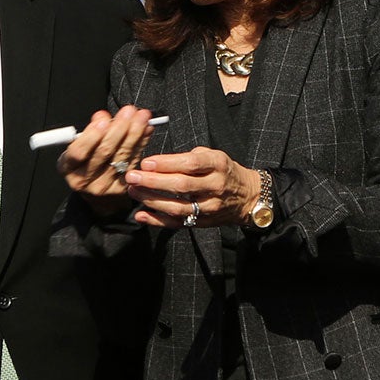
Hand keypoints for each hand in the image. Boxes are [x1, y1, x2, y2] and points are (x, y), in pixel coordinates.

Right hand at [58, 106, 157, 215]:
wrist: (95, 189)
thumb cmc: (86, 161)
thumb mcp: (80, 146)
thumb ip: (90, 131)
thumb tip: (102, 116)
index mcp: (69, 168)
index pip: (79, 152)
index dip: (92, 136)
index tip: (104, 120)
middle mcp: (84, 180)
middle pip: (104, 152)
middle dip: (118, 128)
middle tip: (128, 112)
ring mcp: (104, 186)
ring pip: (122, 155)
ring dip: (134, 133)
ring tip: (141, 117)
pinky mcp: (121, 188)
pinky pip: (133, 161)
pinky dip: (141, 143)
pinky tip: (146, 130)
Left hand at [123, 146, 260, 230]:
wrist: (247, 196)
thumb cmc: (223, 171)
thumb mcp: (212, 156)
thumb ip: (187, 157)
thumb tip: (155, 162)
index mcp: (217, 165)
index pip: (190, 164)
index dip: (166, 164)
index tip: (146, 162)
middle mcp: (215, 186)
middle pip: (181, 186)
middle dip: (153, 182)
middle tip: (132, 177)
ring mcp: (210, 207)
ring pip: (178, 207)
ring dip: (152, 200)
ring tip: (133, 191)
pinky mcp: (203, 222)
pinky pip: (178, 223)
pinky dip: (157, 221)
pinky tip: (141, 214)